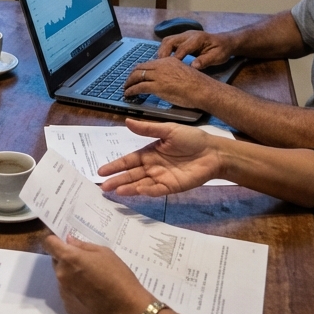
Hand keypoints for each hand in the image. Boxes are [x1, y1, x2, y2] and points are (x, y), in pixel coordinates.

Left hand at [44, 234, 156, 313]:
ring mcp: (63, 292)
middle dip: (66, 259)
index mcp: (69, 258)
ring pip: (62, 277)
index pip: (49, 243)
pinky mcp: (68, 306)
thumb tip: (68, 241)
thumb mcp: (104, 252)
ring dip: (71, 275)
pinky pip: (67, 292)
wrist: (127, 308)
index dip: (54, 240)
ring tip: (91, 280)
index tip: (63, 242)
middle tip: (85, 263)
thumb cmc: (118, 275)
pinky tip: (90, 293)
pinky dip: (74, 290)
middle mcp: (61, 274)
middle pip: (56, 261)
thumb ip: (83, 246)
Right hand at [98, 118, 224, 195]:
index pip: (128, 161)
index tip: (101, 171)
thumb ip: (147, 129)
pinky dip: (145, 191)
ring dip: (128, 188)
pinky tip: (136, 191)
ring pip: (140, 184)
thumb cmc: (192, 139)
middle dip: (117, 180)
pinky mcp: (171, 186)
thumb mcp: (168, 130)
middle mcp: (152, 167)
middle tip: (102, 187)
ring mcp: (161, 178)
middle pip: (131, 175)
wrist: (213, 152)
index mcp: (150, 153)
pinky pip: (156, 189)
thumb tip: (127, 121)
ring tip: (114, 191)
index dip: (115, 166)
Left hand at [124, 56, 213, 107]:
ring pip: (137, 76)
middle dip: (131, 75)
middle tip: (128, 82)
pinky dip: (131, 90)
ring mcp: (158, 75)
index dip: (140, 70)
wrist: (202, 89)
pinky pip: (139, 87)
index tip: (136, 75)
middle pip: (140, 68)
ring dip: (129, 83)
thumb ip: (171, 74)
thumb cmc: (197, 85)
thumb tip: (165, 81)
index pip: (149, 63)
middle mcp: (161, 65)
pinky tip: (128, 94)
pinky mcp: (157, 86)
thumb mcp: (182, 73)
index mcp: (168, 60)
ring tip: (126, 89)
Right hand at [156, 30, 233, 66]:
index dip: (175, 58)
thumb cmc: (221, 50)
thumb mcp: (217, 57)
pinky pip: (169, 43)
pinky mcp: (182, 39)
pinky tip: (164, 62)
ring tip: (160, 65)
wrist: (224, 42)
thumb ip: (205, 60)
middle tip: (160, 67)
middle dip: (163, 54)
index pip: (182, 48)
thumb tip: (193, 67)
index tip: (170, 69)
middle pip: (170, 41)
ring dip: (162, 52)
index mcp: (198, 38)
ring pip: (167, 41)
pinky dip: (164, 51)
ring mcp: (184, 36)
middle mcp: (188, 35)